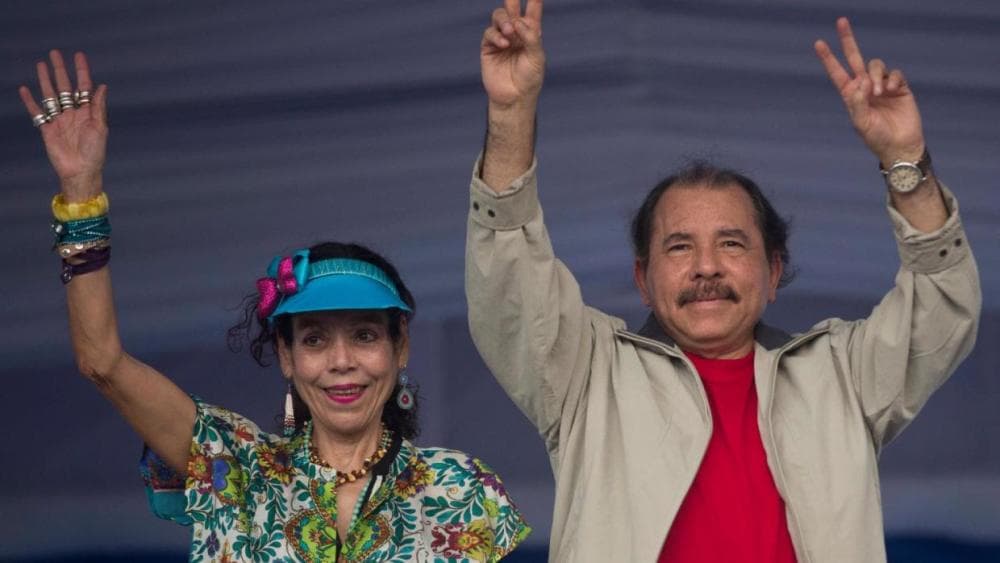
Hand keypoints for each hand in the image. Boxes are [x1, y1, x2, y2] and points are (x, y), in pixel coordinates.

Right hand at [19, 50, 107, 200]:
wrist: (80, 171)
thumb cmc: (95, 152)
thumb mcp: (100, 128)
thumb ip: (98, 107)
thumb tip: (102, 86)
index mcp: (87, 112)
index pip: (84, 86)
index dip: (81, 71)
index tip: (79, 55)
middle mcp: (73, 113)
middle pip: (65, 86)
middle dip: (60, 70)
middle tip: (55, 53)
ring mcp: (59, 120)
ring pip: (50, 95)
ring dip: (46, 80)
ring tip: (41, 64)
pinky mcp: (47, 129)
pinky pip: (37, 112)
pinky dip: (30, 101)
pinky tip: (25, 89)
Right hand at [481, 0, 544, 108]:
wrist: (514, 97)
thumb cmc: (529, 78)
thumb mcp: (536, 57)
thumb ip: (530, 37)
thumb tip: (517, 21)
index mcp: (530, 33)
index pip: (532, 11)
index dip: (534, 1)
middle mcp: (516, 33)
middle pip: (512, 8)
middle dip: (512, 0)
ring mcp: (501, 38)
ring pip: (499, 17)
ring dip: (504, 20)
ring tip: (510, 31)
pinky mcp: (488, 47)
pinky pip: (490, 33)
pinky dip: (496, 36)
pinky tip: (504, 44)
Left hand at [814, 18, 924, 165]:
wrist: (900, 145)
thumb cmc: (876, 138)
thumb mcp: (861, 122)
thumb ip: (857, 103)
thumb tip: (858, 83)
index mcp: (851, 95)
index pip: (837, 73)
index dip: (828, 58)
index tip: (818, 43)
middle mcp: (865, 87)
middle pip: (855, 58)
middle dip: (847, 40)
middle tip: (841, 21)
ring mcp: (882, 86)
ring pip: (875, 65)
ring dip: (875, 76)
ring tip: (878, 94)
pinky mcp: (899, 87)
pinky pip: (894, 74)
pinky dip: (892, 80)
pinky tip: (892, 91)